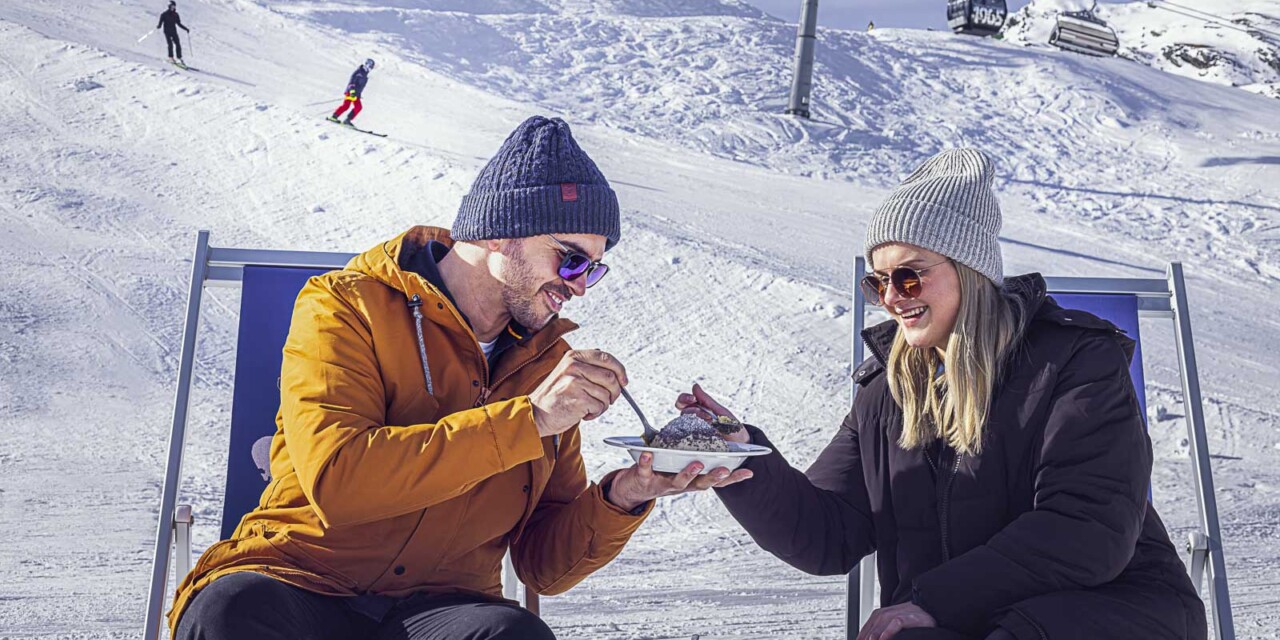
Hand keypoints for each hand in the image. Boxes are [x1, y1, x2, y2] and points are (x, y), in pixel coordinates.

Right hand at [528, 349, 625, 437]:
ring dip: (603, 405)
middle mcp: (574, 366)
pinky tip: (583, 413)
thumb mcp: (568, 372)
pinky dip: (595, 413)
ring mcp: (575, 382)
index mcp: (573, 357)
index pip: (606, 358)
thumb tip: (617, 373)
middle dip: (614, 392)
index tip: (623, 381)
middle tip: (608, 400)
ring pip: (607, 394)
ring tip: (589, 407)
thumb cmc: (554, 396)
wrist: (536, 413)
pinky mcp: (578, 399)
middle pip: (611, 377)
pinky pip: (600, 406)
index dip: (620, 370)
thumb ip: (588, 368)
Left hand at [606, 452, 752, 510]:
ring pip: (678, 481)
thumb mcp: (680, 464)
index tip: (749, 472)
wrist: (632, 489)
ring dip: (688, 473)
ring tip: (696, 462)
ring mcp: (662, 484)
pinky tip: (648, 453)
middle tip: (724, 468)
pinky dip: (647, 462)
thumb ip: (695, 452)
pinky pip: (646, 471)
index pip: (716, 481)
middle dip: (713, 477)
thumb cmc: (660, 471)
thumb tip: (713, 431)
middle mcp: (680, 486)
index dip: (732, 478)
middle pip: (701, 484)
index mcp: (691, 481)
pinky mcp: (644, 479)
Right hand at [675, 383, 747, 443]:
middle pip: (681, 409)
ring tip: (710, 421)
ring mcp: (694, 430)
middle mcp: (694, 419)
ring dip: (696, 417)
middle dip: (689, 407)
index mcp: (700, 410)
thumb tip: (695, 386)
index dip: (685, 398)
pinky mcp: (695, 442)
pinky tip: (703, 430)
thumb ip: (706, 400)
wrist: (740, 445)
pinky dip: (693, 430)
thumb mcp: (721, 412)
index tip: (693, 399)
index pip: (684, 401)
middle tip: (700, 410)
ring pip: (684, 420)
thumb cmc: (732, 428)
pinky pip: (687, 435)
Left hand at [856, 602, 936, 639]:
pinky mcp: (909, 617)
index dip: (861, 636)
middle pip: (872, 624)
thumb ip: (881, 632)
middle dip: (866, 636)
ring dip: (875, 633)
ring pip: (882, 621)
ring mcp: (899, 613)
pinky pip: (896, 622)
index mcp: (881, 614)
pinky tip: (884, 639)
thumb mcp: (893, 625)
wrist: (931, 612)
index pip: (867, 627)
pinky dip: (889, 630)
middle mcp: (888, 612)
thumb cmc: (912, 621)